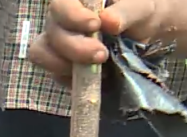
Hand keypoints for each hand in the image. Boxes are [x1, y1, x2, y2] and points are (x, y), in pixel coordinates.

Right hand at [28, 0, 184, 79]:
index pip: (60, 3)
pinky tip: (92, 77)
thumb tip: (108, 21)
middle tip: (101, 55)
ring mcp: (56, 43)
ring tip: (95, 69)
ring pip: (41, 53)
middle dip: (74, 47)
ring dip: (63, 64)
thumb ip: (127, 11)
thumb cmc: (140, 14)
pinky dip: (70, 78)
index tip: (94, 25)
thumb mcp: (142, 8)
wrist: (144, 36)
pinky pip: (53, 73)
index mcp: (76, 1)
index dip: (70, 15)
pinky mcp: (59, 65)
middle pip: (52, 32)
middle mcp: (61, 20)